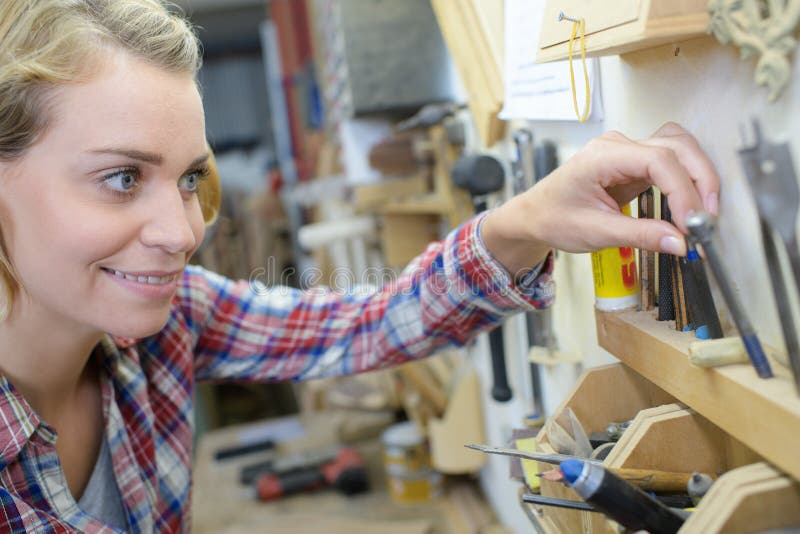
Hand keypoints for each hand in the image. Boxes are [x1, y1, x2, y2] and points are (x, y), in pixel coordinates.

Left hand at [482, 122, 719, 274]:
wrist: (534, 216)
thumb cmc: (553, 218)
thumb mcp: (595, 232)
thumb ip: (640, 236)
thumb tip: (680, 242)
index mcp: (602, 156)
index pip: (659, 160)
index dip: (683, 191)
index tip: (692, 223)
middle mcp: (617, 146)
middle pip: (676, 146)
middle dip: (699, 180)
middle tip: (706, 219)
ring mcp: (626, 151)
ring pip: (678, 147)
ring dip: (697, 175)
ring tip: (702, 211)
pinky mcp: (634, 164)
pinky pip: (670, 162)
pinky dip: (686, 180)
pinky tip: (688, 206)